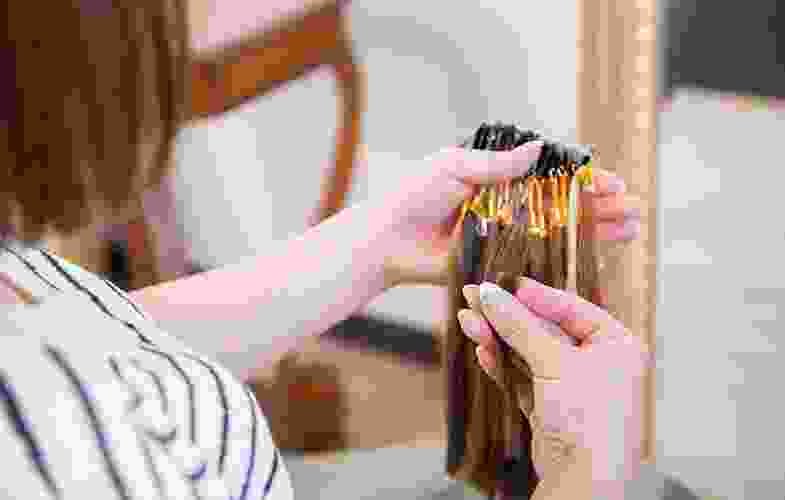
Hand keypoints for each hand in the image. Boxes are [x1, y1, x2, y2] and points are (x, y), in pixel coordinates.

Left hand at [380, 144, 641, 287]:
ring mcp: (506, 235)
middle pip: (564, 205)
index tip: (610, 183)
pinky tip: (595, 257)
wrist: (386, 240)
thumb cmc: (413, 197)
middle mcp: (508, 205)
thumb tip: (539, 147)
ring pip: (559, 232)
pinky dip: (566, 259)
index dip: (583, 179)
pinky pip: (538, 261)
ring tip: (630, 229)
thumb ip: (495, 164)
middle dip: (600, 206)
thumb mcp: (452, 167)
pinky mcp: (499, 263)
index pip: (551, 175)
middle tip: (633, 209)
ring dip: (595, 230)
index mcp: (499, 177)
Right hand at [457, 279, 649, 495]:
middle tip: (474, 298)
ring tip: (468, 322)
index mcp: (614, 343)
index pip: (569, 307)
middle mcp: (596, 362)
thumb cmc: (591, 421)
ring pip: (527, 352)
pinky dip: (501, 364)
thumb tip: (491, 294)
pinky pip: (522, 376)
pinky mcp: (549, 407)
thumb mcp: (555, 361)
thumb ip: (520, 325)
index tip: (502, 283)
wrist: (584, 481)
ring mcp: (571, 386)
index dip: (533, 294)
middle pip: (542, 328)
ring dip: (497, 338)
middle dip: (506, 317)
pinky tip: (482, 350)